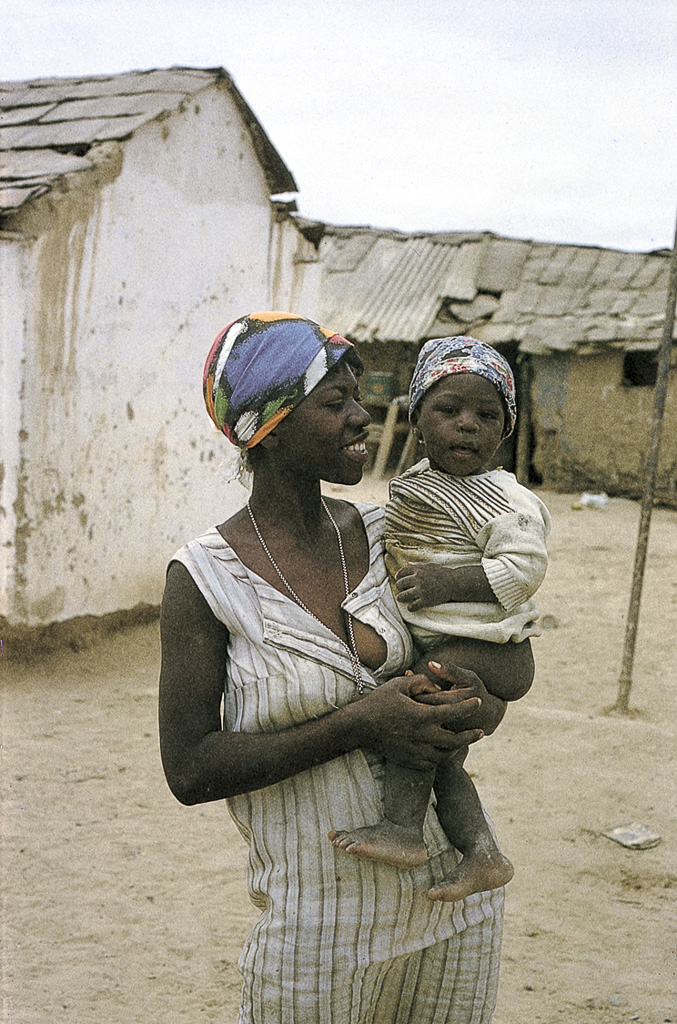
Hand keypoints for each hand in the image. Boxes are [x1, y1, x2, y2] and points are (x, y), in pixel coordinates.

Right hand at [352, 673, 483, 770]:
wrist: (358, 726)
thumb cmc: (378, 702)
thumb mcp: (398, 685)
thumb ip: (420, 681)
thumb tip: (437, 685)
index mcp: (421, 715)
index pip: (454, 712)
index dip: (469, 707)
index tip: (479, 702)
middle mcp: (421, 736)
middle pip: (455, 740)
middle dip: (470, 736)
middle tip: (481, 732)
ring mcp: (415, 751)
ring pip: (444, 754)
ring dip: (457, 748)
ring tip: (464, 741)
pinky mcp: (408, 760)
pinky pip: (431, 763)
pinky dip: (440, 757)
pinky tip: (443, 751)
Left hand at [394, 563, 455, 610]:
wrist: (454, 583)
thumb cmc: (442, 573)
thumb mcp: (430, 566)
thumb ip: (418, 565)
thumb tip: (408, 563)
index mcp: (418, 569)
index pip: (401, 573)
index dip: (398, 577)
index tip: (398, 580)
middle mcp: (418, 579)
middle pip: (400, 584)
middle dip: (399, 588)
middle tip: (401, 590)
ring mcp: (422, 590)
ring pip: (403, 596)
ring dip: (401, 598)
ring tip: (402, 599)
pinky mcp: (426, 600)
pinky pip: (412, 606)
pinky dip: (410, 607)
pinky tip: (412, 606)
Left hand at [414, 661, 505, 734]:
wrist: (488, 717)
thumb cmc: (476, 692)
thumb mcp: (468, 678)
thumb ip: (450, 671)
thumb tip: (430, 663)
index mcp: (452, 702)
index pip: (425, 696)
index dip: (414, 686)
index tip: (407, 676)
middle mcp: (447, 721)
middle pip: (420, 711)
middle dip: (409, 700)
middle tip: (403, 690)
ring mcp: (446, 735)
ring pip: (421, 724)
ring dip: (411, 712)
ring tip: (406, 700)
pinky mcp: (444, 743)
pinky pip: (426, 733)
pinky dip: (418, 722)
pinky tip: (414, 712)